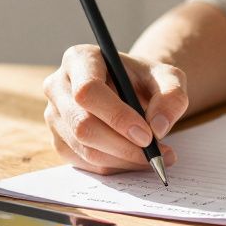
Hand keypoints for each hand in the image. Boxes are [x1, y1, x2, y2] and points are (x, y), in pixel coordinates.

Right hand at [42, 46, 186, 173]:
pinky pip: (85, 163)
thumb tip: (158, 127)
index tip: (147, 135)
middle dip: (123, 145)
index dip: (117, 116)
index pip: (88, 90)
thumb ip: (172, 96)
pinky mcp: (59, 140)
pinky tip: (135, 159)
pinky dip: (115, 166)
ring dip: (123, 159)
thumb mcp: (168, 78)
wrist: (132, 92)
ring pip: (85, 148)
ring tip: (155, 157)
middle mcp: (58, 85)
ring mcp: (54, 115)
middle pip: (83, 124)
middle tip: (156, 153)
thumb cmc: (146, 80)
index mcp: (80, 59)